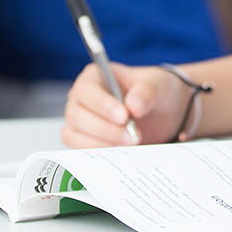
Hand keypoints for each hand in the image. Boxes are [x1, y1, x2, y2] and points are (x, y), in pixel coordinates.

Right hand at [61, 62, 189, 147]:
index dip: (102, 104)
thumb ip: (147, 92)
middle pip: (77, 116)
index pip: (87, 90)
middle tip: (132, 137)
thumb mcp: (157, 86)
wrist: (157, 114)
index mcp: (94, 76)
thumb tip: (133, 105)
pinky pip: (79, 151)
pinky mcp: (81, 140)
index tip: (124, 117)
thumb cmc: (152, 93)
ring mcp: (78, 120)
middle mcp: (80, 98)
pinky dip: (98, 155)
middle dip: (105, 129)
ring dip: (101, 145)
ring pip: (74, 136)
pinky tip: (119, 154)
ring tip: (129, 145)